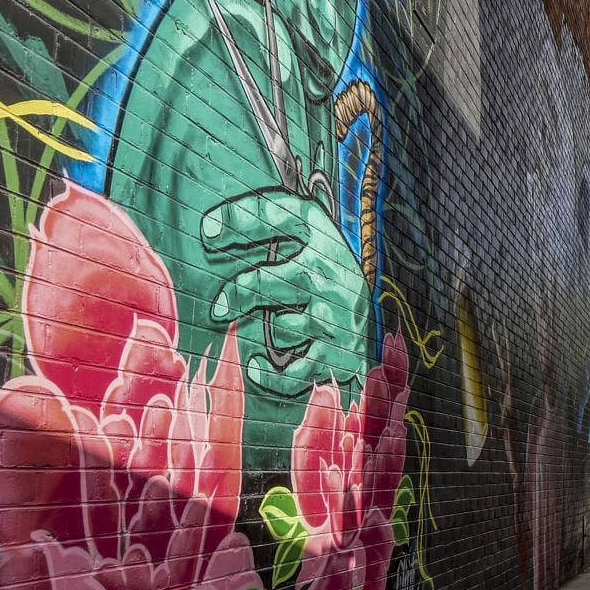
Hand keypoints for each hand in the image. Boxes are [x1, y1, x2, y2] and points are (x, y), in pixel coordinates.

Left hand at [200, 188, 370, 400]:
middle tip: (218, 308)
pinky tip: (255, 368)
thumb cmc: (330, 272)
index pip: (284, 215)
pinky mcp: (340, 353)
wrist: (382, 313)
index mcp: (324, 239)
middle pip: (283, 279)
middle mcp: (333, 274)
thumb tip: (216, 225)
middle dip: (244, 292)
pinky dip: (274, 374)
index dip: (243, 218)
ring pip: (288, 327)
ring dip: (268, 333)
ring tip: (256, 333)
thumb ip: (278, 223)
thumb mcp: (317, 237)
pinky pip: (299, 369)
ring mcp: (338, 316)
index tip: (207, 230)